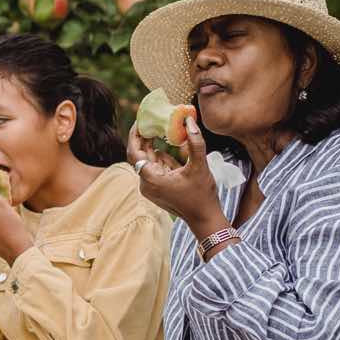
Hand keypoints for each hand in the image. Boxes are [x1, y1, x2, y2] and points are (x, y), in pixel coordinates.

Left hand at [127, 115, 226, 238]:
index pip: (134, 152)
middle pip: (140, 156)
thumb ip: (195, 142)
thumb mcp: (200, 166)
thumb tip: (189, 120)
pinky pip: (154, 170)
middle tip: (151, 121)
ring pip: (148, 162)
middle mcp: (146, 184)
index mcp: (152, 179)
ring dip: (154, 148)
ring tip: (162, 130)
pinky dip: (160, 159)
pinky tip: (170, 150)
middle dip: (145, 138)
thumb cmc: (202, 195)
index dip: (135, 135)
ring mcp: (151, 189)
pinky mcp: (157, 190)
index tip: (140, 121)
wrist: (205, 219)